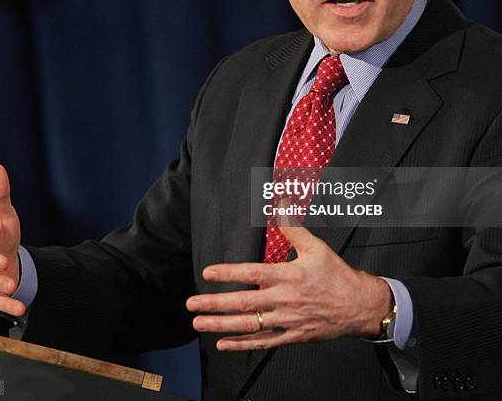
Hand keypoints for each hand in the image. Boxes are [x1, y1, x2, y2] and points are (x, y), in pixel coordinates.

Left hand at [186, 225, 391, 350]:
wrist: (359, 306)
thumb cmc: (337, 275)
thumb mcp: (317, 247)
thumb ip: (293, 228)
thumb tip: (281, 206)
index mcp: (288, 276)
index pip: (251, 274)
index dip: (228, 273)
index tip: (207, 273)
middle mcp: (284, 300)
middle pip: (243, 304)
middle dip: (214, 304)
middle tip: (191, 303)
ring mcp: (286, 321)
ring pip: (248, 326)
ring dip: (221, 325)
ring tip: (199, 323)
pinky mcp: (291, 337)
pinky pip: (262, 343)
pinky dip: (241, 344)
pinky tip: (223, 343)